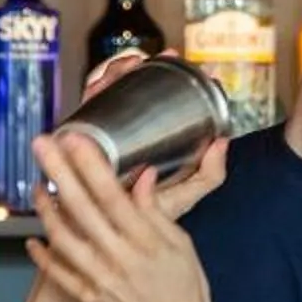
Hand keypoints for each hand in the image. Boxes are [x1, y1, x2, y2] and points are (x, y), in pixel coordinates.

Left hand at [29, 131, 233, 301]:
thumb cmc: (187, 294)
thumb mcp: (182, 247)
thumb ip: (156, 213)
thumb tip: (143, 177)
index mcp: (146, 240)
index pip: (113, 193)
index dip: (91, 164)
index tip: (75, 138)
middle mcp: (119, 257)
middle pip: (83, 207)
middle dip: (60, 171)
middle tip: (41, 144)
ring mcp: (100, 280)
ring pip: (64, 238)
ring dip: (46, 209)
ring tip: (35, 186)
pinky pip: (59, 275)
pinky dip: (43, 256)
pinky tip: (32, 238)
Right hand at [74, 51, 231, 221]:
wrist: (101, 243)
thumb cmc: (141, 222)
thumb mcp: (181, 197)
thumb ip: (207, 176)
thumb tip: (223, 142)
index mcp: (150, 140)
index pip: (163, 99)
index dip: (177, 78)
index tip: (191, 64)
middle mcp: (125, 131)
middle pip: (133, 87)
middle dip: (144, 65)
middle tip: (162, 58)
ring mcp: (102, 133)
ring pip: (109, 90)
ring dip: (118, 69)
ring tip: (130, 64)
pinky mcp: (78, 140)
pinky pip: (85, 107)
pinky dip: (93, 88)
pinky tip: (102, 80)